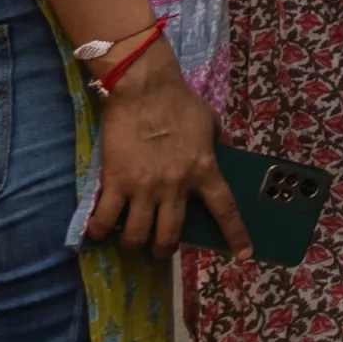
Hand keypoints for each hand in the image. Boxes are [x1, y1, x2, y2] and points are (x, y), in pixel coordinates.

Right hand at [85, 39, 250, 260]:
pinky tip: (98, 232)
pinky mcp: (116, 181)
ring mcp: (144, 187)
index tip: (244, 255)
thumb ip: (214, 143)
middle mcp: (174, 185)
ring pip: (138, 236)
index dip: (235, 235)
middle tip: (161, 248)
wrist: (144, 86)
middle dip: (165, 249)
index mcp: (203, 169)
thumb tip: (220, 154)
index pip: (224, 209)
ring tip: (132, 239)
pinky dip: (100, 231)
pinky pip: (106, 219)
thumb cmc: (179, 100)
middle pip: (170, 236)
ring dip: (135, 243)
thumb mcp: (209, 121)